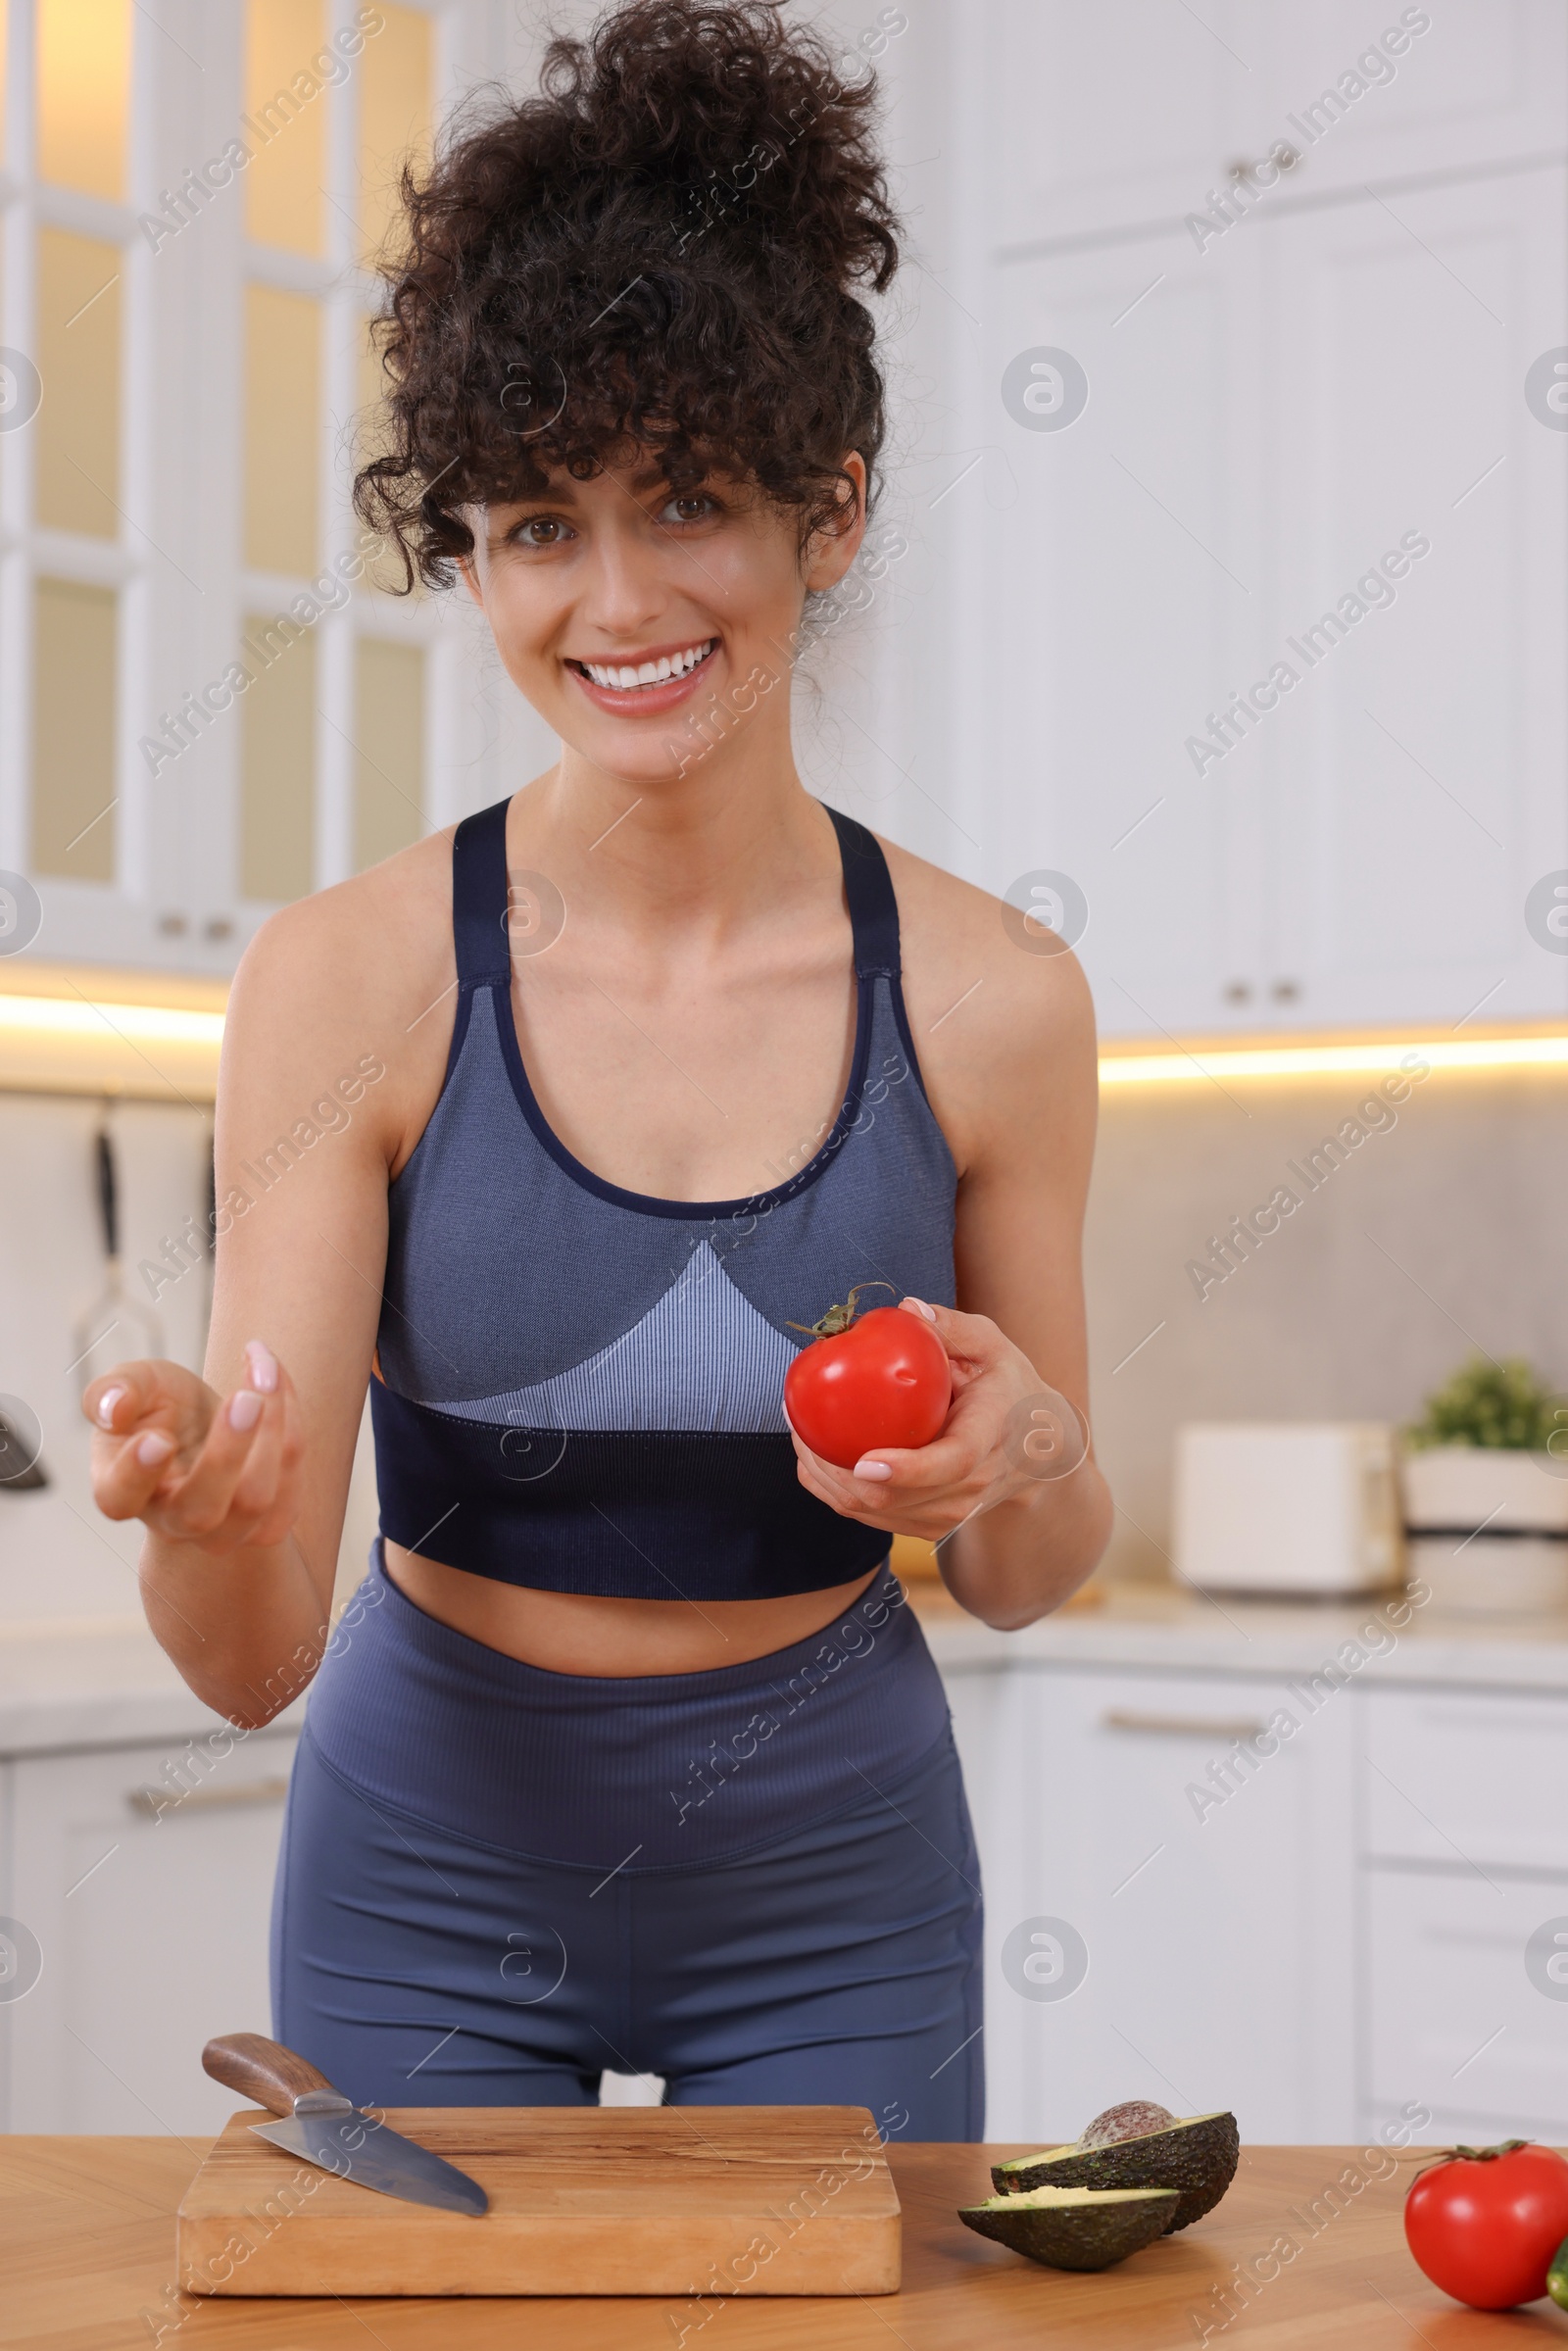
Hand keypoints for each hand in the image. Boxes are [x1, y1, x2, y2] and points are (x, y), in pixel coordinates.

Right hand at [83, 1342, 303, 1555]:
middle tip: (246, 1398)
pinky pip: (290, 1481)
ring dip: (271, 1425)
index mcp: (122, 1490)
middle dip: (227, 1455)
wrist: (208, 1427)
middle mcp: (173, 1522)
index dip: (137, 1472)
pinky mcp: (271, 1522)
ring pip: (255, 1498)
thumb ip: (112, 1391)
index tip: (159, 1437)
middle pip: (201, 1512)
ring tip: (263, 1369)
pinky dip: (292, 1422)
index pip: (119, 1498)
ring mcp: (225, 1531)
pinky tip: (278, 1381)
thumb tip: (112, 1409)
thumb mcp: (134, 1385)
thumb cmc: (162, 1408)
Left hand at [785, 1297, 1074, 1543]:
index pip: (951, 1464)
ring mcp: (947, 1515)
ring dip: (825, 1478)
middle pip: (894, 1497)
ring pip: (871, 1513)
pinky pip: (866, 1517)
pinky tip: (812, 1456)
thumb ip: (953, 1328)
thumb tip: (908, 1312)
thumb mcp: (993, 1348)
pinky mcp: (925, 1526)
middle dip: (835, 1467)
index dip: (906, 1470)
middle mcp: (969, 1489)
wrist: (1035, 1455)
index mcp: (989, 1439)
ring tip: (798, 1433)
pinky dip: (831, 1489)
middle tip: (799, 1423)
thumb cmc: (1008, 1391)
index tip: (866, 1461)